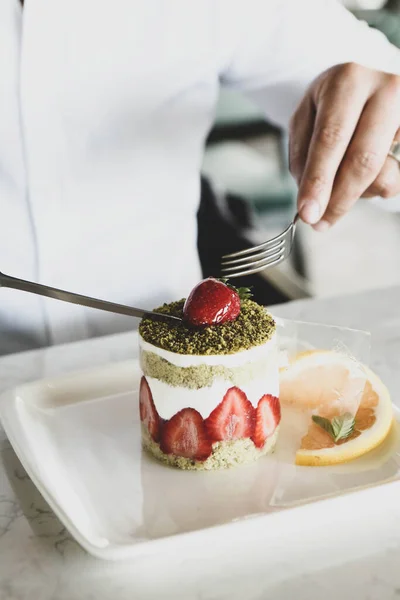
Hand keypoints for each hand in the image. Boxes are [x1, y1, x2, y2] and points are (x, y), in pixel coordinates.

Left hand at [289, 63, 399, 230]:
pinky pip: (397, 177)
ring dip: (357, 192)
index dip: (319, 180)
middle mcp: (386, 88)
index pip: (331, 139)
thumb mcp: (304, 120)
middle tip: (320, 223)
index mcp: (348, 80)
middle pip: (363, 159)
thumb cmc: (329, 105)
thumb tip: (314, 202)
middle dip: (339, 199)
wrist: (362, 83)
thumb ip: (305, 157)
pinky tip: (366, 176)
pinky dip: (376, 187)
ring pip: (383, 173)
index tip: (307, 213)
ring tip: (341, 182)